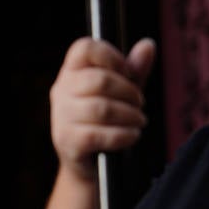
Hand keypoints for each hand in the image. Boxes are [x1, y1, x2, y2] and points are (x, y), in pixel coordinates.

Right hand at [49, 37, 156, 179]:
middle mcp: (61, 92)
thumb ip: (134, 70)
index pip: (84, 48)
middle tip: (139, 103)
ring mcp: (61, 117)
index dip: (110, 56)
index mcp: (71, 72)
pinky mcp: (66, 141)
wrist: (91, 163)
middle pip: (98, 80)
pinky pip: (98, 135)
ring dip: (130, 115)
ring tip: (139, 121)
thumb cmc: (106, 121)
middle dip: (128, 92)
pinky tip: (132, 136)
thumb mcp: (122, 93)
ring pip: (101, 109)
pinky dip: (123, 135)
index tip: (126, 72)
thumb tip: (147, 45)